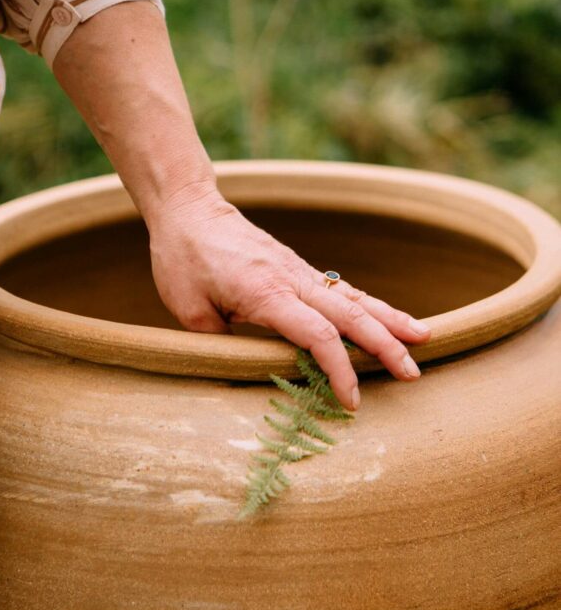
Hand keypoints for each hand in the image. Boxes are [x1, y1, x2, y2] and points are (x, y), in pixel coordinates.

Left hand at [146, 183, 431, 411]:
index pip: (318, 336)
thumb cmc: (183, 260)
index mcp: (267, 293)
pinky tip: (388, 318)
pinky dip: (371, 306)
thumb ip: (223, 343)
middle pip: (351, 315)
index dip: (340, 370)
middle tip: (414, 374)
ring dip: (391, 319)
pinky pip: (342, 290)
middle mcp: (292, 279)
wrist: (189, 209)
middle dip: (386, 346)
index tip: (353, 401)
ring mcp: (299, 271)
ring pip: (355, 298)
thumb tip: (248, 369)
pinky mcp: (298, 268)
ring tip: (425, 338)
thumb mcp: (191, 312)